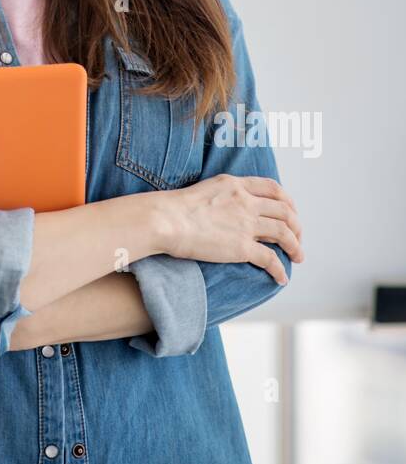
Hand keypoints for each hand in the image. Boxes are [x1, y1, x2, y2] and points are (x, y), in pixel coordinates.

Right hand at [158, 174, 303, 285]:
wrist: (165, 220)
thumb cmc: (175, 207)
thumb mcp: (206, 189)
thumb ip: (225, 195)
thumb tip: (229, 207)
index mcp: (236, 185)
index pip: (273, 188)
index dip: (287, 201)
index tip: (291, 212)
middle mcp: (245, 201)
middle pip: (284, 211)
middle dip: (296, 226)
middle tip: (297, 238)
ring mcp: (246, 224)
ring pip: (284, 233)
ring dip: (295, 247)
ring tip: (298, 257)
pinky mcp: (242, 247)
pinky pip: (270, 259)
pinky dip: (279, 270)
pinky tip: (281, 277)